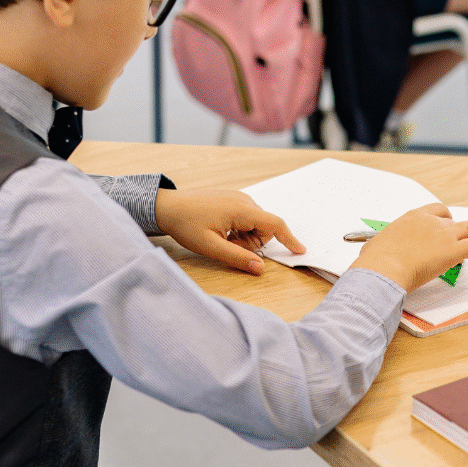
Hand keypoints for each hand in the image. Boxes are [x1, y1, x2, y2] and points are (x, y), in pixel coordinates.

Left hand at [154, 189, 304, 274]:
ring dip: (245, 237)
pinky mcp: (233, 198)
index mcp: (242, 209)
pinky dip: (240, 229)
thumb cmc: (186, 225)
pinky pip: (247, 218)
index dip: (289, 239)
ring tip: (222, 237)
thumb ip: (238, 258)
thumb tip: (260, 269)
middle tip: (228, 245)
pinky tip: (221, 230)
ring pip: (256, 224)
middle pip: (265, 227)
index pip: (275, 224)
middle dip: (253, 242)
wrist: (167, 206)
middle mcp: (244, 200)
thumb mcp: (211, 247)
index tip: (300, 251)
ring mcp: (239, 197)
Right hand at [348, 203, 467, 291]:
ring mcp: (444, 234)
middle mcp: (431, 222)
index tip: (445, 231)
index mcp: (413, 217)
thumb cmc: (376, 260)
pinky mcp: (453, 250)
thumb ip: (380, 244)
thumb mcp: (375, 244)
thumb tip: (374, 251)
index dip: (445, 220)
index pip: (437, 210)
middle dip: (462, 230)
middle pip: (456, 219)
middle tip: (461, 243)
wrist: (383, 268)